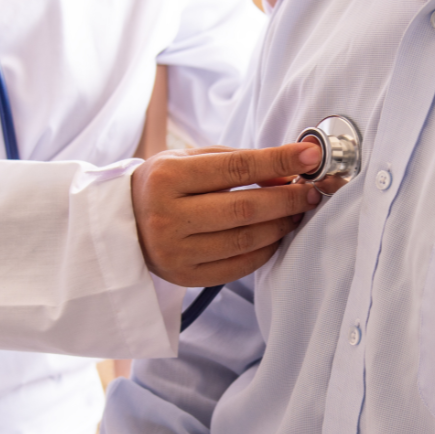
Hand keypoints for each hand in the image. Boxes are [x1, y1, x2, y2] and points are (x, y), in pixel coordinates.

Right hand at [132, 143, 324, 286]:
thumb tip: (286, 172)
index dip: (278, 161)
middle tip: (311, 191)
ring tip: (297, 211)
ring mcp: (175, 251)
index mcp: (167, 177)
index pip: (235, 168)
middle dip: (288, 199)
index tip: (311, 156)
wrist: (122, 222)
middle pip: (244, 209)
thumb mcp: (189, 160)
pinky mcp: (184, 277)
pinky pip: (238, 266)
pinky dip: (265, 250)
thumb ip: (235, 162)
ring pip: (245, 240)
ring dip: (281, 225)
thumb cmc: (164, 184)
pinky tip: (276, 235)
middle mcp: (168, 217)